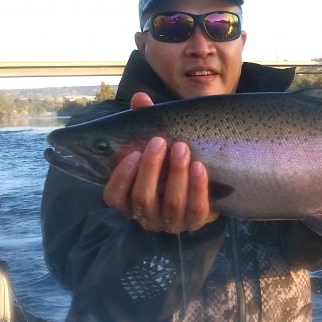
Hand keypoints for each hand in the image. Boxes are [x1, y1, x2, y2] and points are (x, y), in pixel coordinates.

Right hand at [103, 92, 218, 233]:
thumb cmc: (172, 161)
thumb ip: (146, 123)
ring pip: (171, 204)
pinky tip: (199, 167)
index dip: (121, 176)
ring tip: (182, 148)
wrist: (207, 182)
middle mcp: (147, 216)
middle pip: (143, 198)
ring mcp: (172, 222)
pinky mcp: (196, 222)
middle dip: (151, 168)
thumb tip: (140, 98)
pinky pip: (196, 209)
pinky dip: (197, 187)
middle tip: (161, 141)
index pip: (113, 196)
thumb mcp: (158, 144)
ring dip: (177, 174)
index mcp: (129, 199)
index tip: (133, 151)